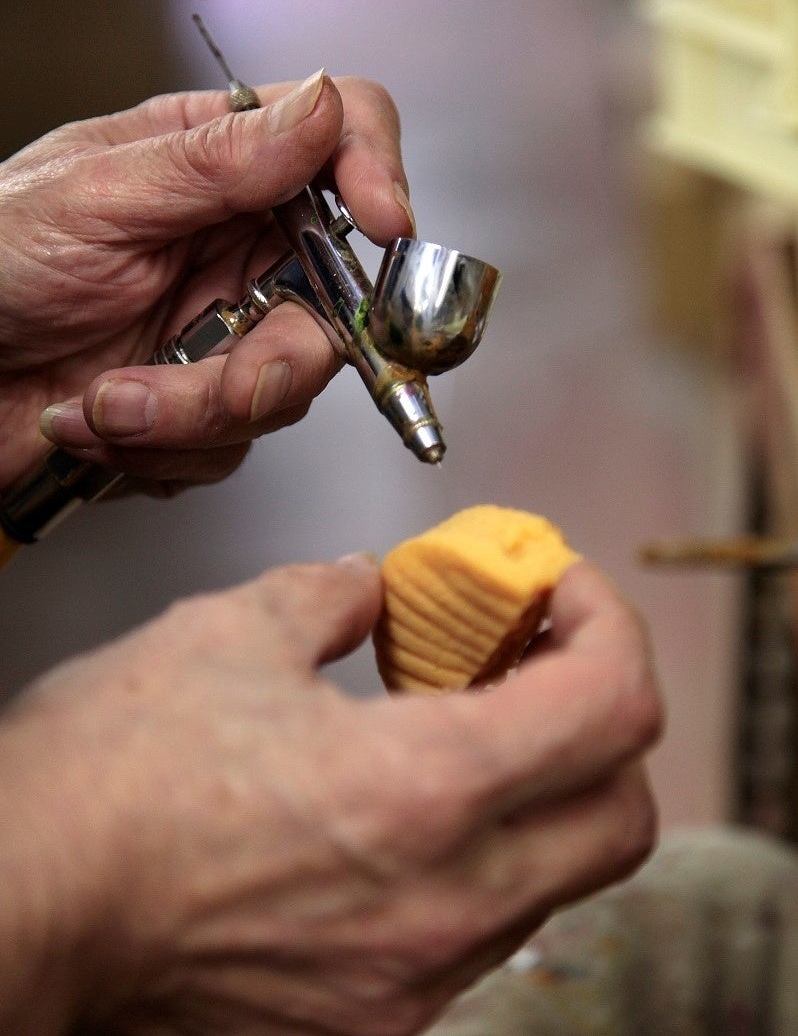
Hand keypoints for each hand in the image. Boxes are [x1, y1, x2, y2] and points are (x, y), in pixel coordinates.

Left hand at [0, 73, 413, 492]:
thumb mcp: (93, 197)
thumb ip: (215, 161)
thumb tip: (326, 109)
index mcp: (213, 167)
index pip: (338, 139)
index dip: (378, 174)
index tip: (385, 225)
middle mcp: (235, 249)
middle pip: (336, 302)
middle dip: (268, 364)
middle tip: (213, 386)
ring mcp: (226, 333)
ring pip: (284, 391)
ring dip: (189, 415)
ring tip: (102, 405)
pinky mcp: (203, 408)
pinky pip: (232, 446)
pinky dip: (160, 449)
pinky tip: (92, 423)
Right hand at [0, 559, 660, 1034]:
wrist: (19, 913)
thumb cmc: (102, 787)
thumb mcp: (227, 633)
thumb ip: (331, 596)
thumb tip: (370, 589)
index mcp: (422, 791)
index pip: (613, 708)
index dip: (608, 623)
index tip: (561, 589)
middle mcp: (441, 905)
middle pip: (622, 811)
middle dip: (600, 714)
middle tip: (536, 654)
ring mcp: (410, 981)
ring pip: (552, 878)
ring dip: (536, 786)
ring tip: (459, 721)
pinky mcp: (369, 1022)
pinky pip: (473, 932)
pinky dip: (473, 854)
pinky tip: (401, 810)